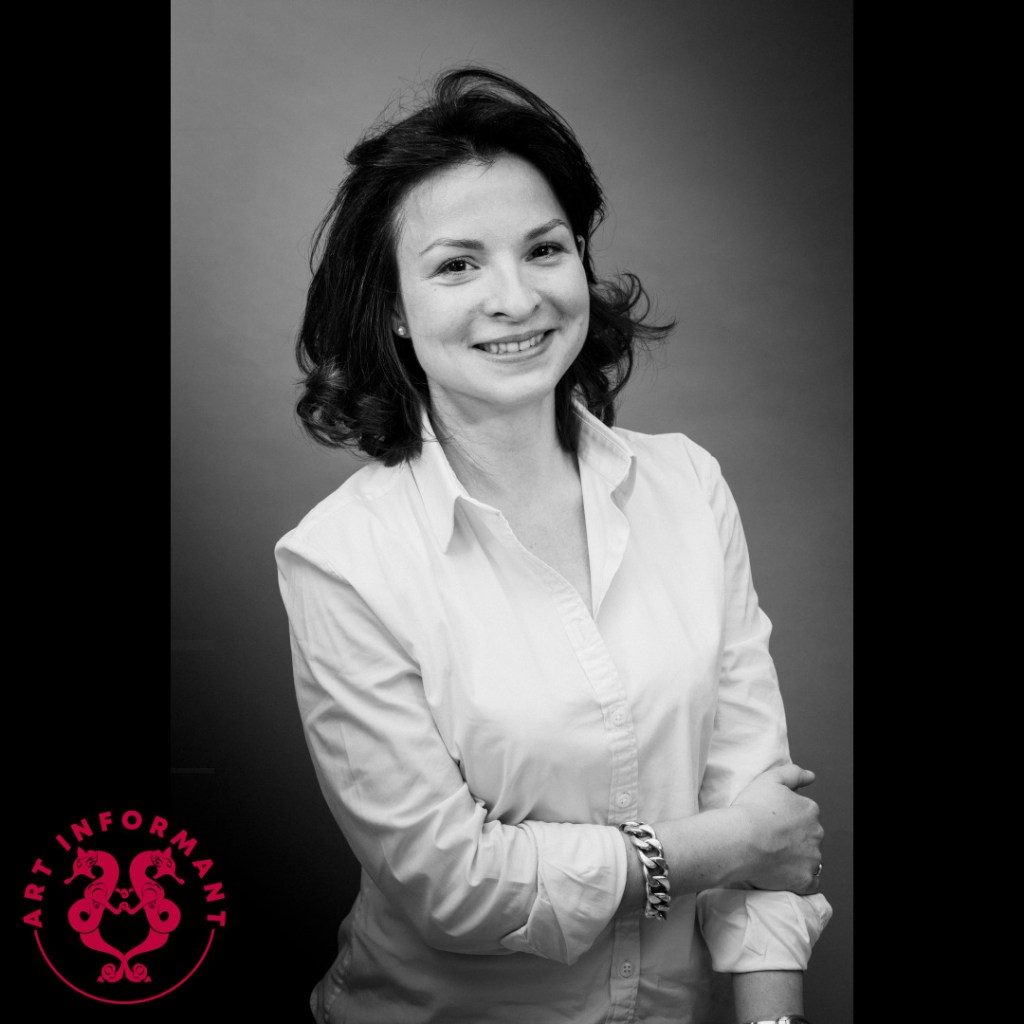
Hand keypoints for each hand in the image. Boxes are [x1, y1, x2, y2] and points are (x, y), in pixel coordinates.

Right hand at [729, 764, 822, 893]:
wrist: (740, 840)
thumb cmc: (751, 810)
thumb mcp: (770, 779)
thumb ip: (794, 774)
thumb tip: (811, 777)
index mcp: (809, 810)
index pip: (805, 814)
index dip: (787, 818)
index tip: (772, 821)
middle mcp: (816, 834)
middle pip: (809, 836)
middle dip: (794, 838)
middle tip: (770, 838)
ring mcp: (812, 859)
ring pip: (810, 859)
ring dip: (797, 858)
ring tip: (772, 856)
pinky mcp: (805, 880)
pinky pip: (809, 882)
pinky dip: (799, 879)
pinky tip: (782, 873)